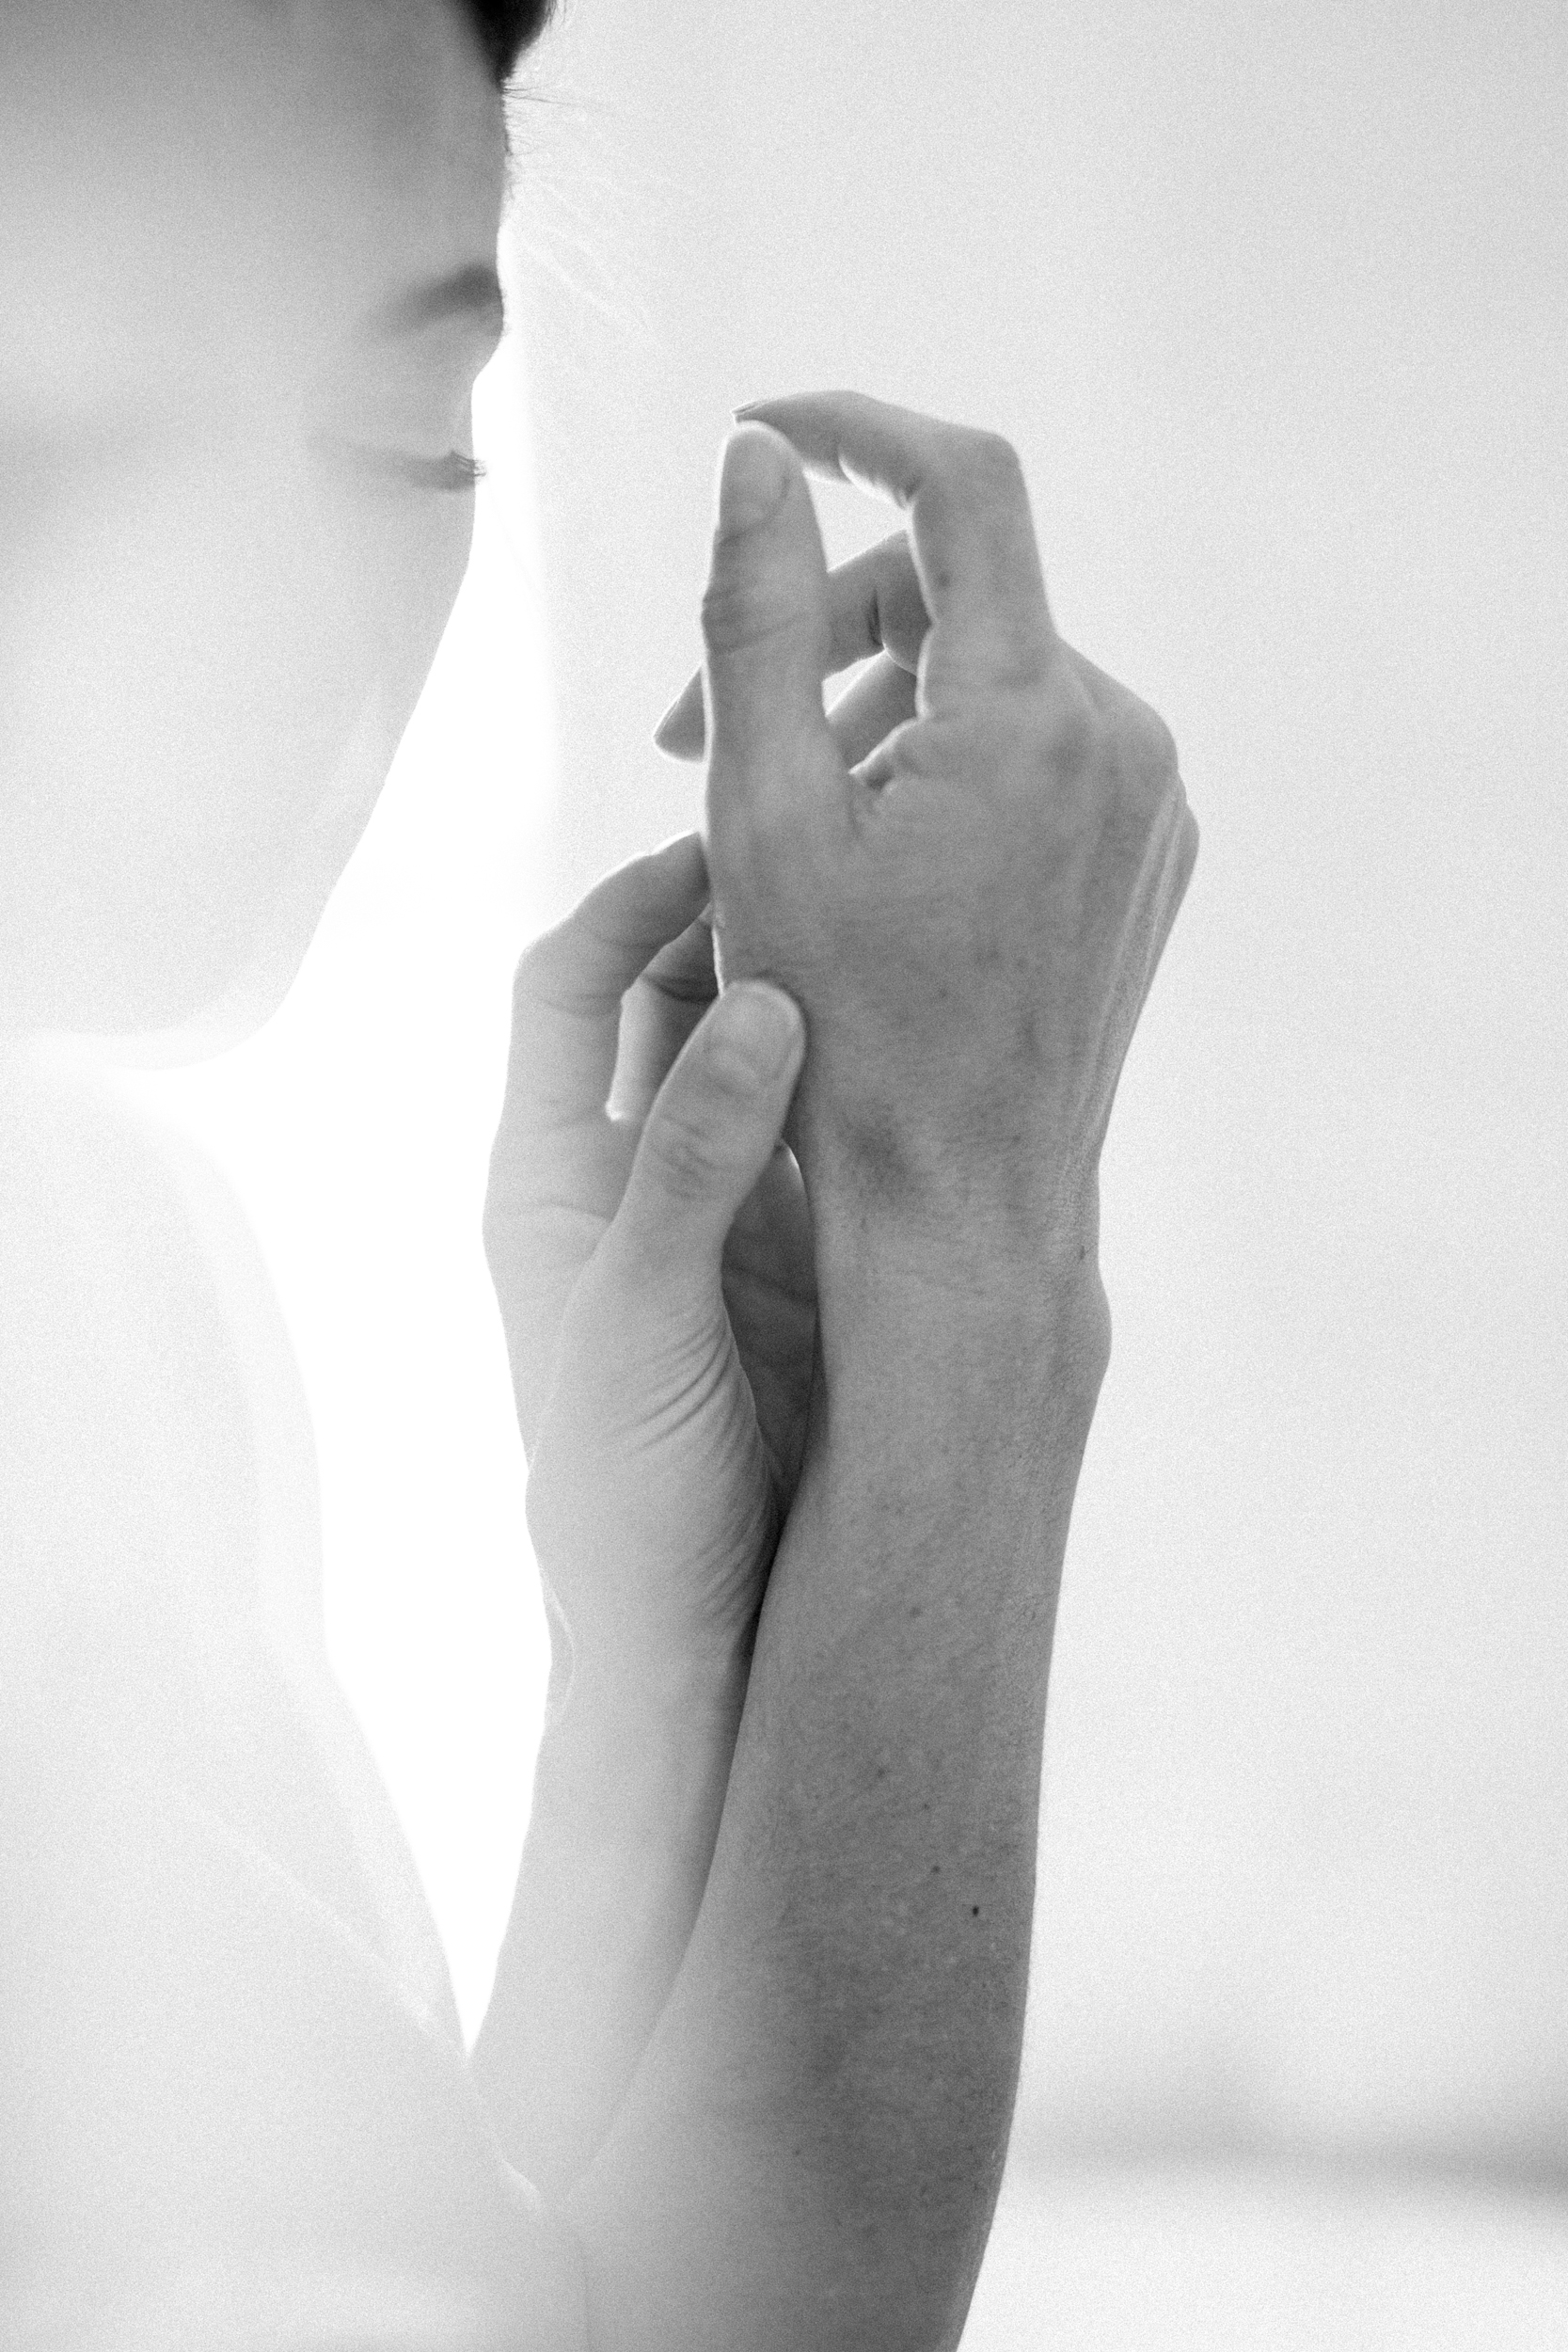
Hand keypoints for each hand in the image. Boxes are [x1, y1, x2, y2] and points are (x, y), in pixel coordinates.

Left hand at [481, 835, 817, 1685]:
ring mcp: (730, 1215)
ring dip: (823, 996)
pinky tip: (937, 1043)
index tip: (721, 845)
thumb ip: (692, 1165)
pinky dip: (877, 1085)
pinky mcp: (813, 1262)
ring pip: (771, 1063)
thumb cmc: (618, 1501)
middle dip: (741, 927)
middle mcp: (635, 1176)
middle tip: (836, 860)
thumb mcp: (636, 1323)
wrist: (694, 1644)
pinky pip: (840, 1142)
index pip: (569, 988)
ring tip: (898, 927)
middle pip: (675, 1002)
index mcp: (550, 1179)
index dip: (630, 904)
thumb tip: (764, 1003)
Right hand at [655, 389, 1199, 1288]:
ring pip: (988, 683)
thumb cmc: (839, 1037)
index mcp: (1033, 717)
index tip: (763, 429)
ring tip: (774, 824)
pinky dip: (942, 768)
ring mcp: (1150, 800)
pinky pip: (1035, 754)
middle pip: (957, 598)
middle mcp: (1122, 738)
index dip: (855, 428)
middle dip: (817, 637)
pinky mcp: (1149, 853)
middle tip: (684, 733)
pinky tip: (870, 861)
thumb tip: (754, 458)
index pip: (963, 482)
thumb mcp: (763, 818)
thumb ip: (757, 620)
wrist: (959, 1205)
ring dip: (870, 715)